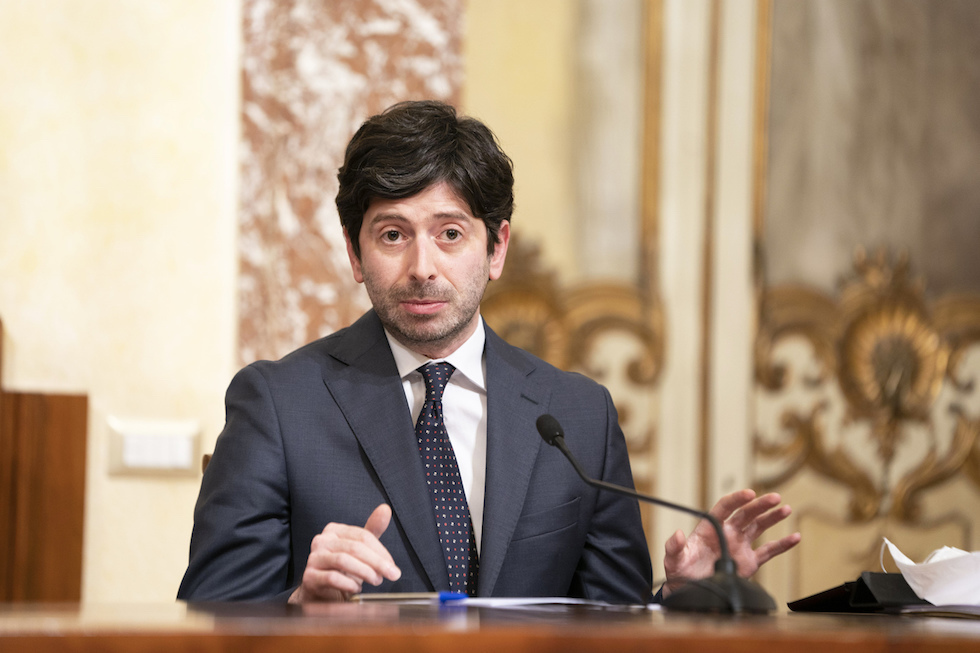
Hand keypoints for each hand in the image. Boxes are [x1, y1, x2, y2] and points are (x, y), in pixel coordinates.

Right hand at [289, 504, 401, 602]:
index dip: (381, 551)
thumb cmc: (343, 570)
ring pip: (343, 560)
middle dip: (377, 562)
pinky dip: (349, 584)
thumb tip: (385, 509)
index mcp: (334, 530)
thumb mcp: (359, 549)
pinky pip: (332, 577)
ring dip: (365, 572)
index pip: (362, 536)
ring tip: (376, 581)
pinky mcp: (309, 577)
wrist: (323, 594)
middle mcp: (321, 540)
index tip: (392, 565)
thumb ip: (372, 530)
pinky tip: (357, 588)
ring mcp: (313, 558)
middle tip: (391, 574)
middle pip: (355, 547)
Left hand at [661, 489, 799, 597]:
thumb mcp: (673, 558)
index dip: (736, 499)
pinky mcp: (749, 562)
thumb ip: (674, 546)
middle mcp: (727, 533)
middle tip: (774, 498)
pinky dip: (782, 545)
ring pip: (758, 527)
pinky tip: (795, 537)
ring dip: (772, 518)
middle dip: (759, 505)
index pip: (725, 508)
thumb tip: (678, 534)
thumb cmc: (680, 571)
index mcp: (710, 528)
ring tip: (785, 509)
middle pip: (745, 514)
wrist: (689, 590)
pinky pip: (768, 551)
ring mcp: (739, 546)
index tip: (749, 494)